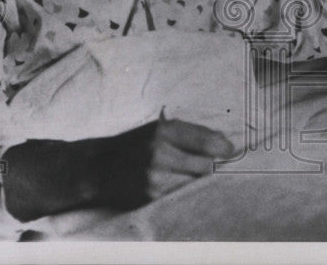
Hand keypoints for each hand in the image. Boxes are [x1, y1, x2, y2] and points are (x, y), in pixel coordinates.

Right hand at [2, 119, 234, 220]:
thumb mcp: (158, 130)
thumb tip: (224, 143)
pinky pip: (179, 196)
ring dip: (198, 182)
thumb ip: (190, 134)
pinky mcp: (150, 197)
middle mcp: (159, 153)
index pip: (206, 141)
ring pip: (194, 184)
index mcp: (163, 131)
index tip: (230, 152)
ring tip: (193, 177)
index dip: (223, 148)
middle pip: (205, 166)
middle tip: (213, 167)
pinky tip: (180, 187)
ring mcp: (154, 177)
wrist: (96, 167)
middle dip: (211, 168)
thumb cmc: (133, 145)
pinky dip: (184, 192)